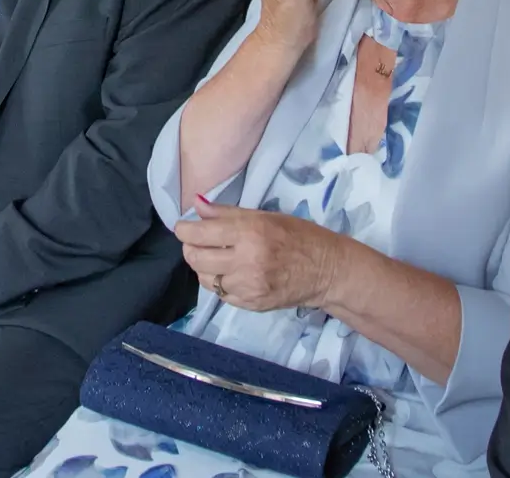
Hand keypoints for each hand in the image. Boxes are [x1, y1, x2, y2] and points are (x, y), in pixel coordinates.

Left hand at [176, 201, 343, 312]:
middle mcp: (246, 261)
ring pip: (205, 278)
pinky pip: (220, 294)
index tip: (183, 227)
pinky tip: (231, 273)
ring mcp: (248, 286)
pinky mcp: (250, 304)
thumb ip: (228, 213)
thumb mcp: (265, 216)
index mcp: (250, 232)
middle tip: (196, 242)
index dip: (184, 230)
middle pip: (196, 258)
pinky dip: (219, 283)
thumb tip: (196, 204)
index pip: (200, 233)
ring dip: (204, 267)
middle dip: (190, 248)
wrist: (326, 270)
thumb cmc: (298, 235)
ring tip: (216, 258)